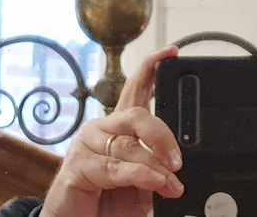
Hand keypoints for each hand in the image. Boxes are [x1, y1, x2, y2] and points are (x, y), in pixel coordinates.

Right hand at [40, 46, 182, 216]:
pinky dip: (139, 175)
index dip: (152, 68)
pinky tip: (155, 182)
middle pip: (135, 114)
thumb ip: (157, 170)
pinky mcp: (77, 166)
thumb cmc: (107, 205)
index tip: (171, 54)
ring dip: (155, 166)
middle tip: (178, 160)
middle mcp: (101, 131)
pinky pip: (114, 167)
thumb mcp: (141, 186)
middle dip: (161, 134)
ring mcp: (86, 146)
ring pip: (128, 144)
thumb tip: (180, 167)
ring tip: (172, 184)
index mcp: (118, 130)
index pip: (135, 90)